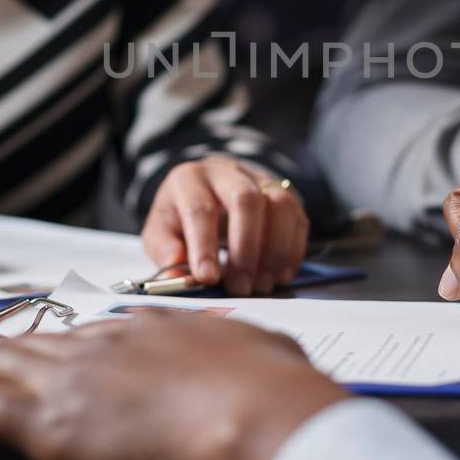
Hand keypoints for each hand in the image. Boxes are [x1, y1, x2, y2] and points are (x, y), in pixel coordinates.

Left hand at [0, 309, 344, 459]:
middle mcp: (107, 343)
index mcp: (156, 327)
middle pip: (40, 342)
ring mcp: (75, 380)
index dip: (64, 342)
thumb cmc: (276, 392)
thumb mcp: (269, 351)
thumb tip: (270, 355)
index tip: (47, 345)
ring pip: (1, 365)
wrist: (257, 419)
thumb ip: (251, 352)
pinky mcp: (51, 424)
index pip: (97, 332)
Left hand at [142, 156, 308, 296]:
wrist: (207, 189)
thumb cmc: (181, 215)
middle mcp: (227, 171)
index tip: (207, 279)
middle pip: (246, 199)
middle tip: (241, 287)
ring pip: (279, 205)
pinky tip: (279, 275)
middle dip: (246, 248)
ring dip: (274, 251)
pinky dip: (292, 251)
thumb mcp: (161, 231)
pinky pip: (297, 218)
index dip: (204, 246)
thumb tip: (180, 276)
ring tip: (262, 285)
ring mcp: (260, 179)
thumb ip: (166, 252)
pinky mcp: (285, 193)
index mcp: (189, 178)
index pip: (199, 208)